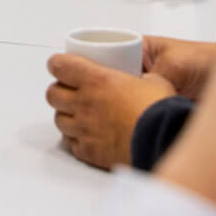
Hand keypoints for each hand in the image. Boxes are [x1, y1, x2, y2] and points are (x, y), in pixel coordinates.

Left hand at [46, 54, 171, 169]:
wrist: (163, 140)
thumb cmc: (159, 110)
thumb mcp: (154, 80)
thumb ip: (140, 77)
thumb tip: (142, 78)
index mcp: (97, 80)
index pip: (60, 66)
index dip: (58, 64)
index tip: (61, 65)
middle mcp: (84, 103)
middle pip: (52, 94)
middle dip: (59, 90)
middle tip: (70, 91)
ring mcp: (84, 129)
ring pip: (58, 120)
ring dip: (66, 115)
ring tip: (80, 114)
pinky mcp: (89, 151)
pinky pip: (71, 143)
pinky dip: (76, 139)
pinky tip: (88, 136)